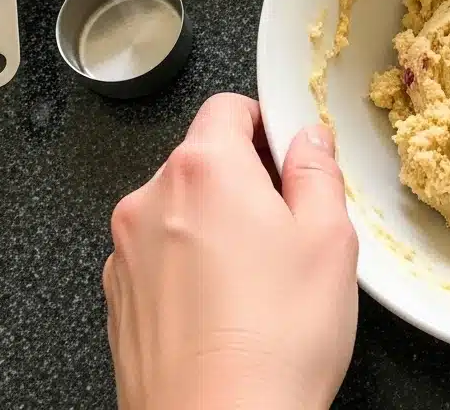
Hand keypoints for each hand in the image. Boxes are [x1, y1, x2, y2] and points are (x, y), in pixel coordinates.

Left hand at [104, 94, 357, 409]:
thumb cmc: (274, 342)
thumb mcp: (330, 238)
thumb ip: (317, 170)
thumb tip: (308, 141)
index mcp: (204, 170)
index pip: (228, 107)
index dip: (265, 123)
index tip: (290, 156)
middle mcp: (152, 200)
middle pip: (203, 159)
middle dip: (245, 179)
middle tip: (288, 227)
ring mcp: (126, 253)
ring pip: (181, 210)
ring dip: (215, 224)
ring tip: (259, 279)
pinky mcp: (119, 299)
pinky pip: (160, 256)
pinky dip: (190, 265)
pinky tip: (226, 309)